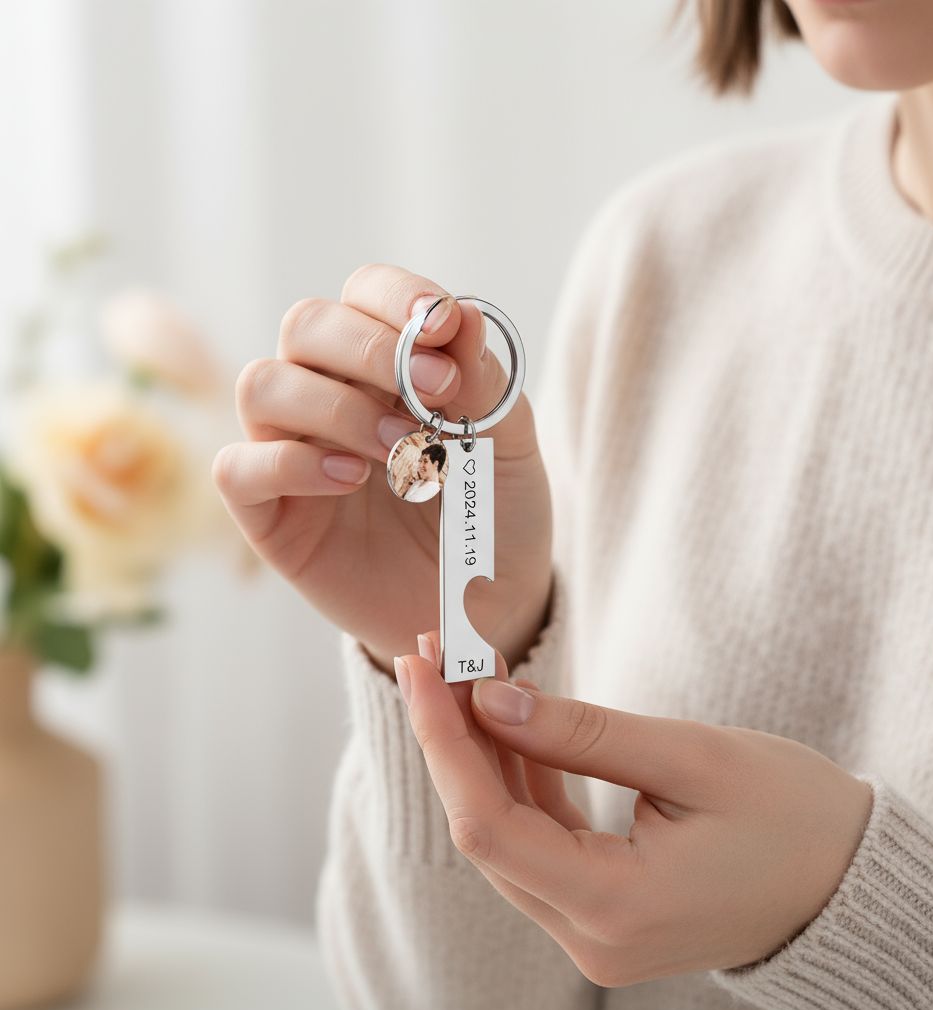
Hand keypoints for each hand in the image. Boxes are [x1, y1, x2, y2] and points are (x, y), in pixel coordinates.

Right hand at [213, 266, 552, 669]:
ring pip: (262, 386)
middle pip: (304, 325)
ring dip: (335, 407)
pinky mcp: (270, 514)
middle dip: (367, 347)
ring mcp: (293, 452)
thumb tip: (462, 314)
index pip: (364, 294)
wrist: (488, 608)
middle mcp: (329, 396)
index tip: (444, 326)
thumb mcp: (509, 449)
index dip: (396, 298)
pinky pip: (238, 468)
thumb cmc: (495, 517)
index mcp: (387, 368)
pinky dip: (291, 463)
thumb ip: (486, 385)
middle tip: (433, 391)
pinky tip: (351, 481)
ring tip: (402, 449)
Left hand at [395, 637, 873, 986]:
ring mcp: (597, 931)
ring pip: (508, 833)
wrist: (856, 885)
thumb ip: (584, 732)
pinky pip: (542, 840)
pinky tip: (514, 720)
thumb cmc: (797, 817)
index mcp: (615, 907)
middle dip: (453, 736)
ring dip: (483, 752)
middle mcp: (592, 936)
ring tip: (469, 673)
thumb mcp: (691, 757)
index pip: (486, 825)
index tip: (422, 666)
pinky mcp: (606, 910)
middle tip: (437, 654)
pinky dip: (523, 778)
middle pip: (486, 830)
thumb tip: (491, 699)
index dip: (443, 741)